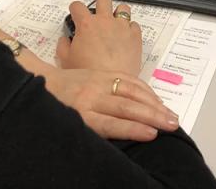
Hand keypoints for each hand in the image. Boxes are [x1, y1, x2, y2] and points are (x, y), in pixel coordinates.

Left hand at [43, 67, 178, 140]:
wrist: (42, 81)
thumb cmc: (56, 110)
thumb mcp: (69, 126)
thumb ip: (92, 132)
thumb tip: (119, 143)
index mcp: (81, 114)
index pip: (111, 123)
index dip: (132, 129)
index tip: (152, 134)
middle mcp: (91, 97)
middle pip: (126, 106)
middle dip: (152, 116)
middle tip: (172, 126)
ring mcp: (98, 82)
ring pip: (130, 90)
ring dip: (154, 103)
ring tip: (171, 115)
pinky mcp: (102, 72)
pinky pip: (128, 79)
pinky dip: (145, 89)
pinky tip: (157, 100)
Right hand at [57, 0, 140, 75]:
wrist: (112, 86)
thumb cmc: (88, 74)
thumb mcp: (66, 61)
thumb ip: (63, 46)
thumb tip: (65, 40)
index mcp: (86, 24)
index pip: (77, 5)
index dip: (75, 9)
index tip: (76, 14)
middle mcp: (105, 21)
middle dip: (99, 4)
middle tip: (97, 16)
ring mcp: (122, 27)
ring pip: (123, 8)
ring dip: (118, 13)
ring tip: (115, 24)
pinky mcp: (135, 36)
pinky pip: (134, 24)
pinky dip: (129, 29)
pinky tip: (125, 38)